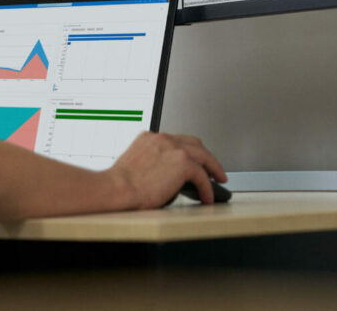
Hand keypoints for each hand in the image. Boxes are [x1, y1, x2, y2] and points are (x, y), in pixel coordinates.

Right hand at [108, 131, 226, 208]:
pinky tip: (207, 197)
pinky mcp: (183, 164)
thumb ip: (151, 164)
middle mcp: (163, 139)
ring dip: (214, 168)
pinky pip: (202, 176)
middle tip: (211, 168)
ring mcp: (174, 149)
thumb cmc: (120, 185)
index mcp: (149, 138)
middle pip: (193, 143)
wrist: (117, 189)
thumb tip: (164, 177)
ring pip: (204, 156)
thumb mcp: (135, 165)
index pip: (175, 140)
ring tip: (219, 180)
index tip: (191, 160)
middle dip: (204, 156)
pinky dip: (207, 188)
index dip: (187, 151)